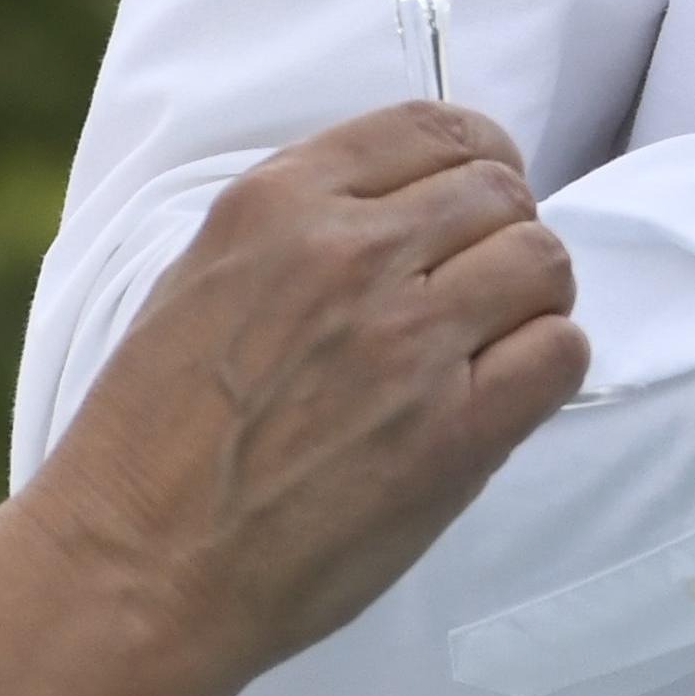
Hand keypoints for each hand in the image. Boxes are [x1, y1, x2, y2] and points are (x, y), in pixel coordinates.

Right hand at [16, 105, 587, 684]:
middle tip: (477, 295)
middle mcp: (345, 254)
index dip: (477, 162)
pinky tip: (503, 396)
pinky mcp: (452, 431)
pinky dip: (548, 365)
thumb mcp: (199, 281)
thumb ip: (297, 231)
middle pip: (500, 191)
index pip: (432, 126)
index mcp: (274, 203)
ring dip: (532, 299)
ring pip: (542, 259)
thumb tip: (405, 208)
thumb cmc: (151, 442)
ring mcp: (404, 341)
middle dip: (501, 235)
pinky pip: (560, 350)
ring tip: (492, 346)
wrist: (133, 569)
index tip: (474, 206)